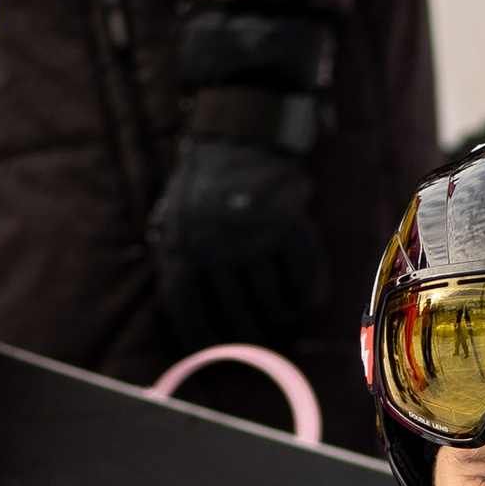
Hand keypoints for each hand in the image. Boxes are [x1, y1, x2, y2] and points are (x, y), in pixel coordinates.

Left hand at [149, 140, 327, 350]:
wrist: (242, 138)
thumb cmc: (205, 186)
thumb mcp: (176, 218)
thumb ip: (180, 260)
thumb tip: (192, 313)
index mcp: (183, 246)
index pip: (188, 308)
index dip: (201, 334)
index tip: (213, 347)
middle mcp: (218, 249)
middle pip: (235, 312)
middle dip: (247, 330)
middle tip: (256, 333)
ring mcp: (256, 240)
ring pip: (272, 300)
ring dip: (278, 315)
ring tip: (280, 316)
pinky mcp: (290, 228)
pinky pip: (303, 276)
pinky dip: (308, 293)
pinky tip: (307, 300)